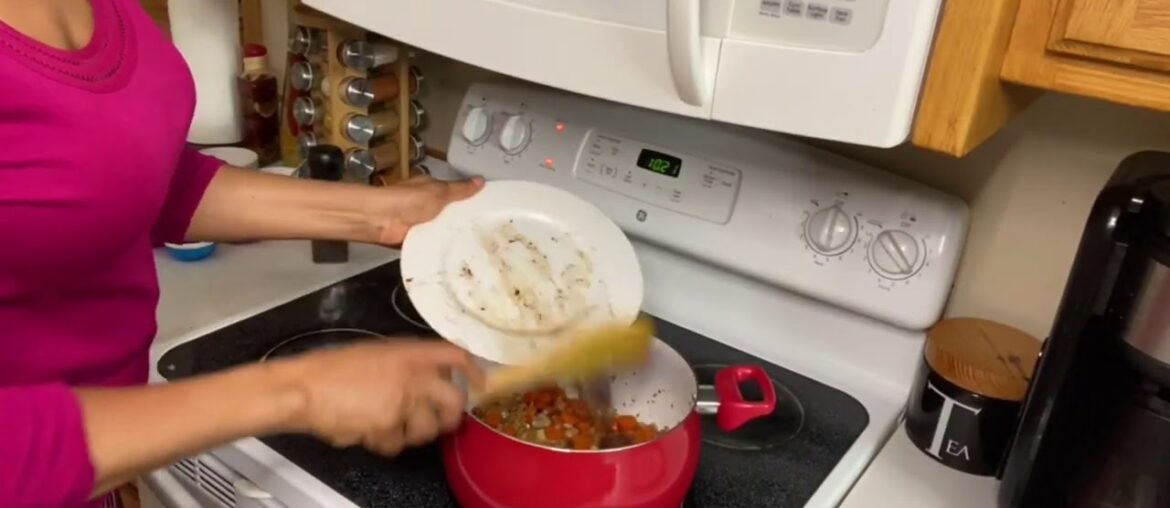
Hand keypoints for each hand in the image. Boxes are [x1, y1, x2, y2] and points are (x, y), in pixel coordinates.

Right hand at [277, 338, 483, 454]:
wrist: (305, 388)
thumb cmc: (333, 371)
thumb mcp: (377, 355)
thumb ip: (408, 365)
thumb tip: (432, 380)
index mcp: (410, 352)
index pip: (456, 355)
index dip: (473, 372)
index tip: (480, 385)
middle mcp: (413, 373)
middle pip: (454, 400)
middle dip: (451, 417)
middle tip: (442, 423)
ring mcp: (403, 399)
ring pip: (427, 428)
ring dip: (411, 433)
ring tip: (388, 425)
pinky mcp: (389, 423)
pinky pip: (397, 443)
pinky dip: (384, 443)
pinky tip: (368, 429)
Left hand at [364, 176, 482, 245]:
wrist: (380, 221)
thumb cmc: (409, 201)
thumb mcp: (439, 192)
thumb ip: (459, 190)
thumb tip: (481, 180)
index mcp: (430, 189)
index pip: (454, 193)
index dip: (469, 200)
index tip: (489, 211)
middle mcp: (424, 205)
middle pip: (448, 214)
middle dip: (462, 222)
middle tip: (487, 233)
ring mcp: (418, 223)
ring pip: (441, 230)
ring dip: (451, 236)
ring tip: (477, 246)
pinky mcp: (413, 239)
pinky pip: (431, 243)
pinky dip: (440, 247)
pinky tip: (455, 254)